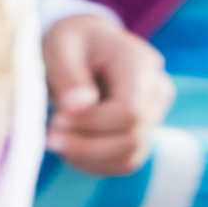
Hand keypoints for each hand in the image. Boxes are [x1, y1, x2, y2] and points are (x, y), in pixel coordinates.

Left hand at [37, 9, 165, 175]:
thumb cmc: (72, 43)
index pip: (130, 111)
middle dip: (87, 144)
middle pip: (133, 138)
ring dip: (88, 157)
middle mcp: (157, 91)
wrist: (86, 46)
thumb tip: (79, 106)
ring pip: (130, 157)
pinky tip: (70, 147)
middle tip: (50, 136)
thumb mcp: (61, 46)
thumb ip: (70, 75)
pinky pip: (124, 163)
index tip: (57, 120)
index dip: (92, 123)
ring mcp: (155, 116)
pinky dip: (94, 163)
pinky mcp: (143, 135)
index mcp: (141, 63)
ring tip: (57, 140)